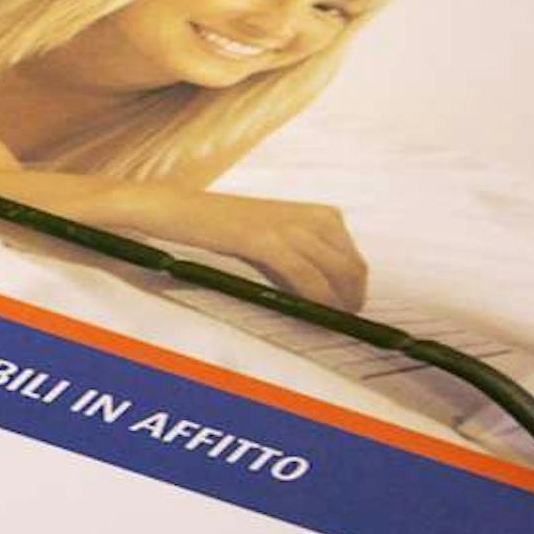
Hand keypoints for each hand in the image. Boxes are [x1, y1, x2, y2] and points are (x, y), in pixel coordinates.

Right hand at [137, 189, 368, 310]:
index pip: (355, 260)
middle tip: (337, 325)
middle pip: (352, 269)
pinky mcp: (265, 239)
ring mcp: (289, 226)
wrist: (178, 208)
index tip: (345, 313)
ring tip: (323, 324)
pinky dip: (314, 298)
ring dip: (336, 304)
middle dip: (351, 301)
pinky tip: (310, 313)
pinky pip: (305, 276)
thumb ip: (301, 256)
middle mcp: (312, 217)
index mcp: (319, 214)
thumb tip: (326, 295)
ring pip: (336, 273)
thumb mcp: (273, 236)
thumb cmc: (223, 227)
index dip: (355, 292)